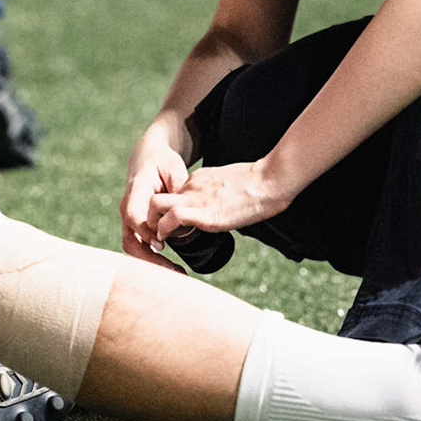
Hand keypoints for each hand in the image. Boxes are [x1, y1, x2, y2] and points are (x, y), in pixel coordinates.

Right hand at [119, 123, 191, 270]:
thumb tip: (184, 212)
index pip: (133, 215)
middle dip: (149, 258)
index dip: (145, 231)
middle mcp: (127, 206)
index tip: (162, 244)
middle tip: (174, 270)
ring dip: (151, 263)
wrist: (146, 159)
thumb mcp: (174, 167)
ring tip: (176, 273)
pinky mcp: (133, 227)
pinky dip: (152, 259)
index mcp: (136, 190)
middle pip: (130, 238)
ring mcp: (128, 219)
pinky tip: (172, 267)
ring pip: (132, 247)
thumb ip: (178, 189)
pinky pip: (138, 246)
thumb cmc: (162, 162)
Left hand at [148, 157, 288, 243]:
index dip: (166, 211)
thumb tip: (221, 206)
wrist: (270, 180)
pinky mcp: (206, 213)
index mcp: (198, 179)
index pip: (172, 195)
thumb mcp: (230, 184)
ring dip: (153, 225)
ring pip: (155, 206)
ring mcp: (197, 199)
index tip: (170, 225)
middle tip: (158, 233)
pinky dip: (166, 231)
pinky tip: (171, 240)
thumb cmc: (259, 183)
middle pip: (155, 198)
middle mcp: (192, 187)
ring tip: (161, 240)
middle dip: (150, 216)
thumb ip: (218, 193)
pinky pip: (173, 218)